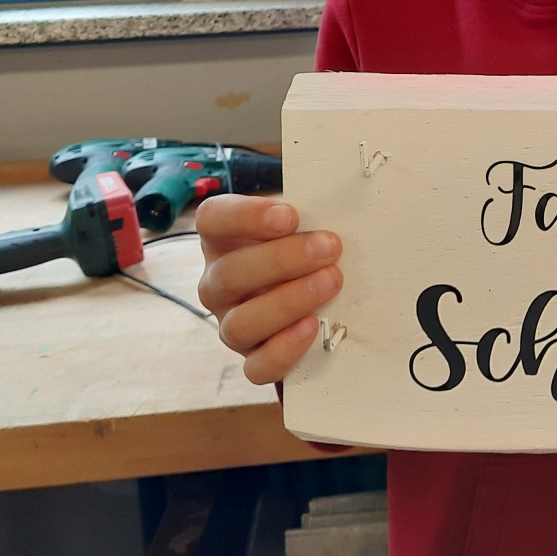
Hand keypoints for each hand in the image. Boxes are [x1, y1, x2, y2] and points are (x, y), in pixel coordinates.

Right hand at [196, 193, 342, 385]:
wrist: (319, 295)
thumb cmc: (308, 246)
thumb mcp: (305, 219)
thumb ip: (312, 203)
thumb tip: (344, 188)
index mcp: (224, 239)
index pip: (212, 219)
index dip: (246, 216)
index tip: (290, 215)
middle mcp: (218, 283)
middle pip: (230, 274)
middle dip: (282, 260)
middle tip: (329, 247)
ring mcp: (231, 324)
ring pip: (240, 324)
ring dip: (288, 302)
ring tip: (330, 283)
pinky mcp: (252, 358)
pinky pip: (256, 367)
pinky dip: (284, 350)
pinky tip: (313, 327)